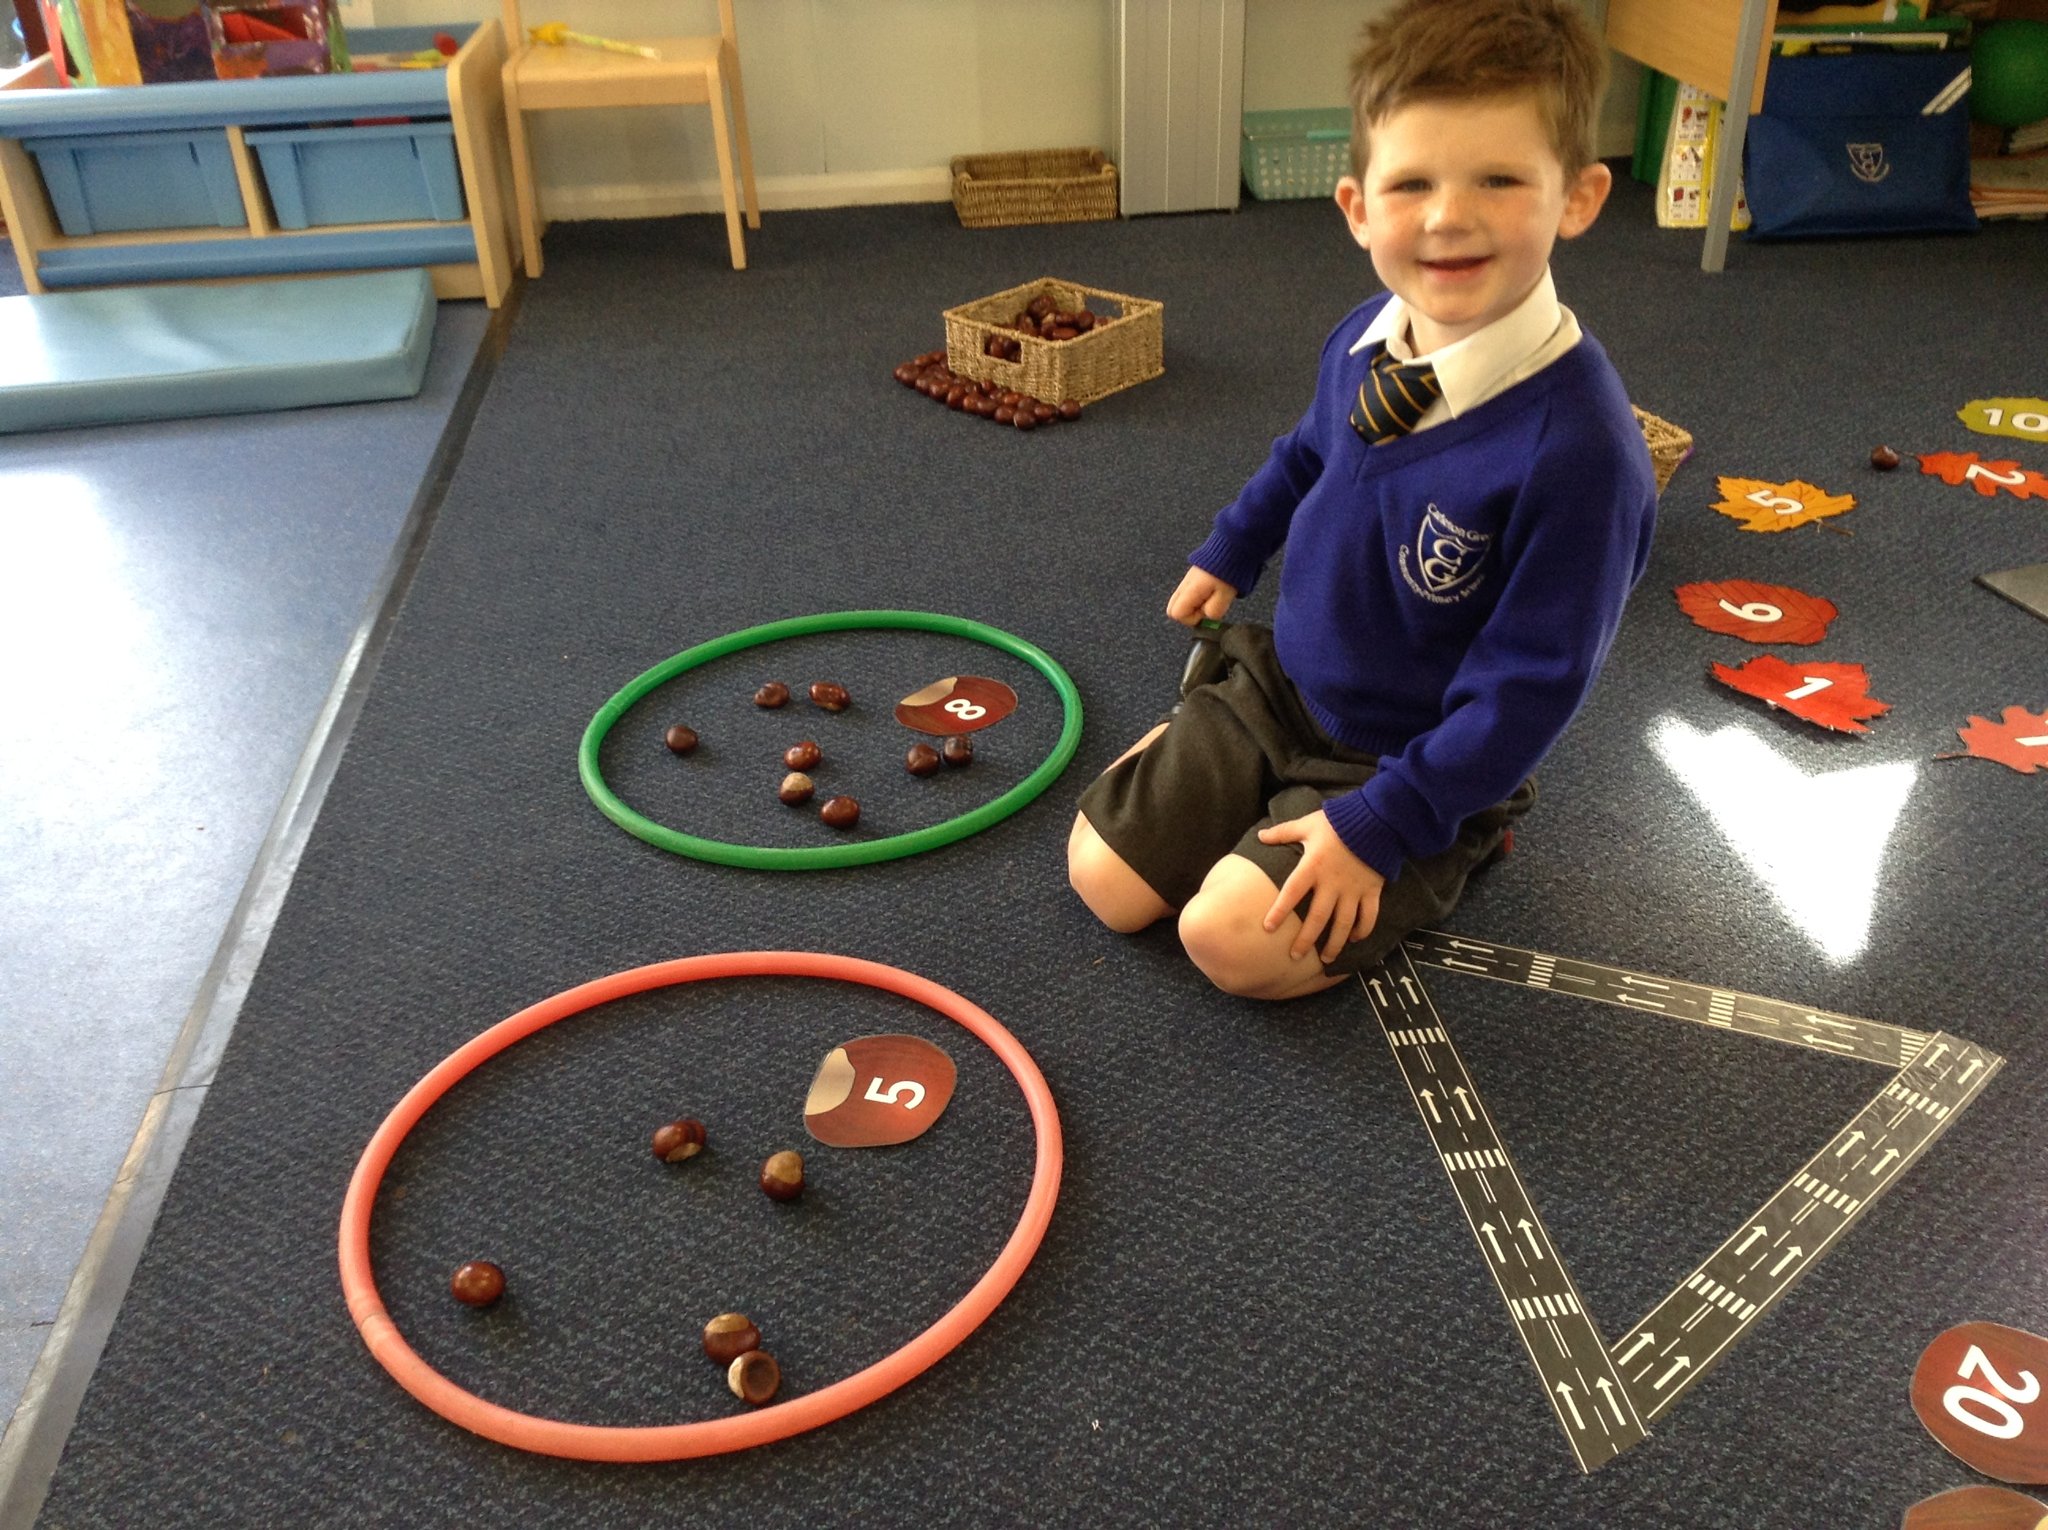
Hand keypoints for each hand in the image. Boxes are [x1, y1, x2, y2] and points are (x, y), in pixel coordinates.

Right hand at [1166, 567, 1236, 627]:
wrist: (1232, 548)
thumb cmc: (1229, 570)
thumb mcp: (1225, 595)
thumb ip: (1214, 610)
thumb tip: (1208, 616)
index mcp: (1190, 590)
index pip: (1175, 614)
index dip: (1192, 618)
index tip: (1206, 611)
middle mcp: (1184, 585)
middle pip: (1173, 609)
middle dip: (1189, 614)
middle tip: (1206, 607)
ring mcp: (1187, 580)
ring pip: (1182, 602)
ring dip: (1195, 605)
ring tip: (1212, 596)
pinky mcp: (1193, 577)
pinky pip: (1189, 594)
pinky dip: (1198, 597)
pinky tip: (1212, 590)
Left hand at [1257, 810, 1386, 962]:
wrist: (1377, 819)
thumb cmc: (1339, 822)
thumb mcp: (1307, 824)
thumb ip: (1283, 832)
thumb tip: (1260, 835)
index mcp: (1313, 867)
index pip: (1291, 893)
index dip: (1279, 911)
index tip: (1268, 928)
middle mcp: (1332, 883)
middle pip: (1317, 918)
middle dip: (1305, 940)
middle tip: (1295, 956)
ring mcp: (1354, 890)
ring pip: (1343, 924)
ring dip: (1335, 943)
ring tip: (1326, 959)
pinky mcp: (1372, 891)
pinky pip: (1369, 916)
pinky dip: (1363, 930)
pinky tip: (1355, 939)